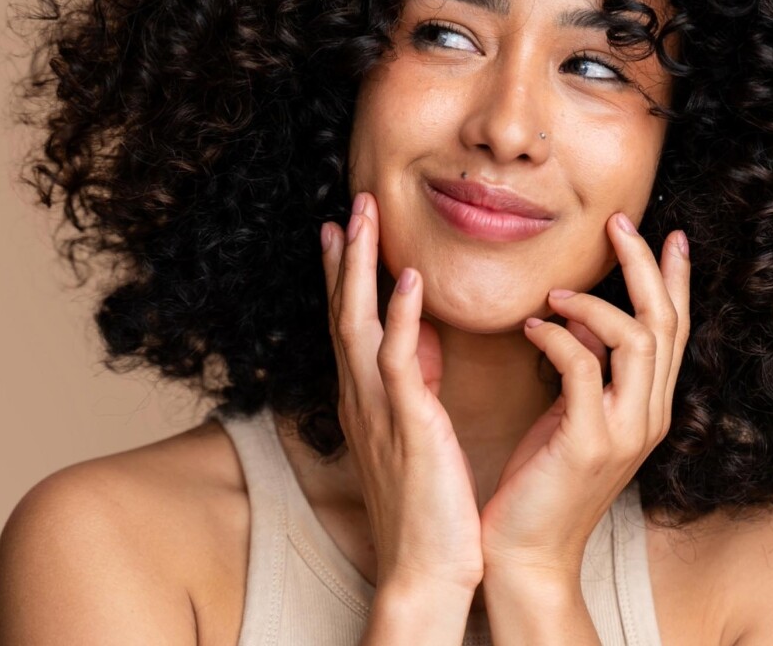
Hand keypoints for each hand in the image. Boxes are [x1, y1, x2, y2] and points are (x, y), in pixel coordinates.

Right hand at [320, 190, 483, 597]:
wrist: (428, 569)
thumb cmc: (429, 509)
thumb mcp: (418, 434)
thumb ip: (415, 387)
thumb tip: (428, 344)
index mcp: (367, 401)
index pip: (351, 324)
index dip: (347, 275)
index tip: (344, 229)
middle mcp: (361, 399)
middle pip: (344, 312)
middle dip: (346, 255)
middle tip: (348, 203)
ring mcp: (378, 410)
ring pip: (358, 323)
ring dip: (360, 266)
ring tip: (362, 215)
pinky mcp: (406, 425)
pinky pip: (397, 361)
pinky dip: (400, 316)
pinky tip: (406, 277)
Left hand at [478, 212, 691, 580]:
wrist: (526, 554)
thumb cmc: (541, 482)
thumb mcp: (571, 416)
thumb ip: (589, 370)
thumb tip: (583, 320)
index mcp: (649, 407)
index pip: (674, 331)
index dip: (675, 280)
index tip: (670, 234)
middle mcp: (650, 416)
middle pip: (665, 322)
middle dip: (645, 265)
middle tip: (620, 222)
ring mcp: (626, 432)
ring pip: (638, 339)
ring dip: (595, 302)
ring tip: (554, 291)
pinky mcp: (590, 444)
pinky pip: (585, 369)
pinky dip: (560, 338)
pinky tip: (532, 328)